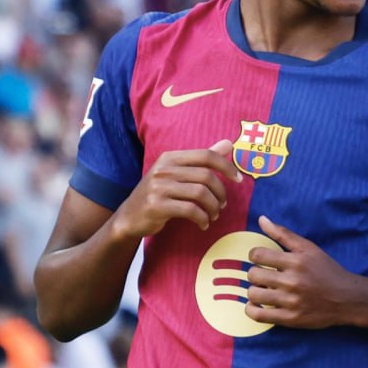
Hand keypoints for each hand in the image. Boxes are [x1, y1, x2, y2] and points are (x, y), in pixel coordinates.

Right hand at [114, 139, 242, 237]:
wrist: (130, 217)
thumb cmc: (159, 194)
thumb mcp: (177, 173)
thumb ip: (202, 160)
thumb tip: (228, 144)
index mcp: (170, 157)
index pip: (206, 155)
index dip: (227, 167)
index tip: (238, 180)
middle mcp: (163, 169)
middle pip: (206, 176)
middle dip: (221, 193)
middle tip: (222, 205)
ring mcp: (158, 187)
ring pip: (200, 194)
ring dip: (213, 208)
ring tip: (213, 215)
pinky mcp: (156, 205)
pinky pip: (191, 210)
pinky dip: (203, 219)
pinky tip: (203, 224)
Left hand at [244, 215, 357, 328]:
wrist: (347, 299)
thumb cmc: (327, 271)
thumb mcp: (309, 248)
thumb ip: (283, 234)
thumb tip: (261, 219)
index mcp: (296, 261)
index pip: (257, 254)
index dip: (255, 256)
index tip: (262, 260)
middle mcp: (292, 281)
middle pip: (253, 274)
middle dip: (256, 273)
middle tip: (265, 276)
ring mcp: (291, 301)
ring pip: (254, 294)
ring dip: (254, 291)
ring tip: (264, 290)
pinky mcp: (290, 318)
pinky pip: (259, 315)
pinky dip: (252, 309)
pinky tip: (257, 305)